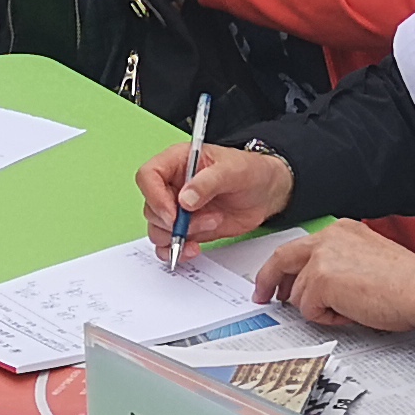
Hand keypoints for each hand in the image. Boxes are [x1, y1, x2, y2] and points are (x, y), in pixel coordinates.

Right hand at [136, 140, 292, 251]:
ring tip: (211, 225)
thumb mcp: (233, 170)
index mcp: (178, 162)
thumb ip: (208, 182)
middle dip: (174, 222)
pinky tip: (194, 249)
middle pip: (151, 208)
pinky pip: (168, 244)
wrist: (267, 192)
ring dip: (180, 236)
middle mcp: (173, 186)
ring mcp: (178, 209)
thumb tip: (184, 200)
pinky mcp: (187, 229)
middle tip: (204, 221)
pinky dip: (177, 251)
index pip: (148, 176)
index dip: (155, 197)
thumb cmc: (250, 171)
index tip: (174, 214)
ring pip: (158, 229)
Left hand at [254, 221, 414, 333]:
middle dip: (268, 281)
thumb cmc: (406, 282)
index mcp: (341, 231)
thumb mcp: (367, 260)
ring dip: (319, 309)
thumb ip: (338, 265)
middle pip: (282, 258)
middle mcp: (329, 238)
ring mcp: (323, 257)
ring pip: (299, 294)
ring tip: (350, 309)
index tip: (276, 280)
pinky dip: (327, 318)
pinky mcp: (321, 280)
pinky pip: (308, 310)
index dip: (285, 267)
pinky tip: (350, 312)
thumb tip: (314, 288)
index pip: (300, 248)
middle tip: (263, 296)